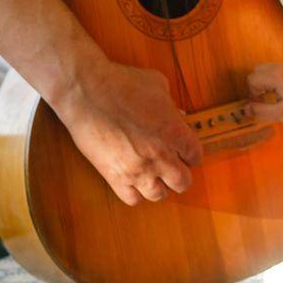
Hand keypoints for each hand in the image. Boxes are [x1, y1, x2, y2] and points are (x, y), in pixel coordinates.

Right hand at [51, 59, 202, 205]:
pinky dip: (135, 192)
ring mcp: (137, 169)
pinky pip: (132, 199)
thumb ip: (172, 105)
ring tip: (151, 174)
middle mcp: (160, 156)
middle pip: (183, 182)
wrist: (87, 92)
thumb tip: (178, 115)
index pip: (196, 156)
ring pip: (159, 195)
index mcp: (175, 132)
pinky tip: (132, 179)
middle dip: (179, 174)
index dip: (190, 153)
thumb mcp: (157, 84)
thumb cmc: (122, 82)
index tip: (183, 150)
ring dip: (158, 185)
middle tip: (170, 164)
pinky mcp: (114, 177)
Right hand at [248, 61, 282, 123]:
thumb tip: (245, 109)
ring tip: (278, 96)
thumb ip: (261, 111)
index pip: (252, 79)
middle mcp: (282, 66)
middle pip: (258, 70)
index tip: (260, 104)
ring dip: (268, 81)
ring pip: (269, 68)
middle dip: (257, 85)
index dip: (252, 93)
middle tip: (266, 99)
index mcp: (276, 76)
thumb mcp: (282, 114)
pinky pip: (282, 69)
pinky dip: (279, 78)